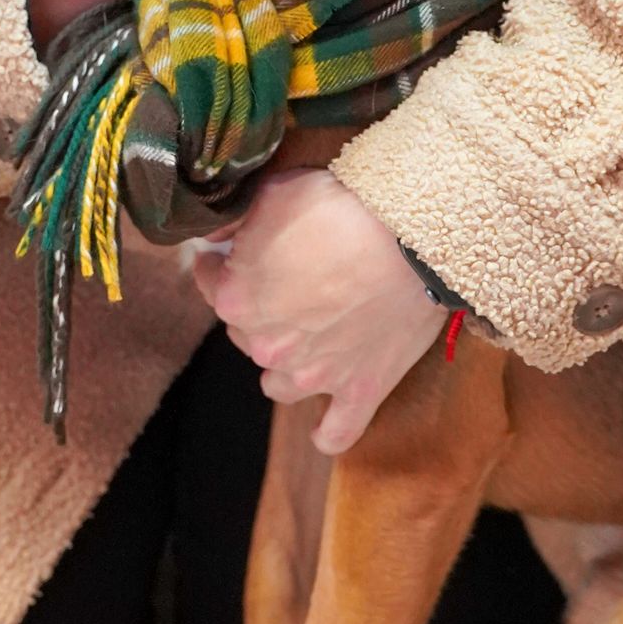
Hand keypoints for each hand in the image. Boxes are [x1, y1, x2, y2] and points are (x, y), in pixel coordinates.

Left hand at [188, 169, 449, 455]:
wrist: (413, 235)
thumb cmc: (343, 207)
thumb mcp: (275, 193)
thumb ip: (236, 221)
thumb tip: (215, 238)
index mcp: (238, 299)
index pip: (209, 282)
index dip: (221, 262)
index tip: (235, 250)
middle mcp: (268, 345)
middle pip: (245, 332)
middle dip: (258, 308)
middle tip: (289, 279)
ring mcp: (314, 374)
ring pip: (279, 384)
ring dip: (285, 364)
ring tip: (305, 339)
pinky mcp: (360, 389)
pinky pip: (336, 430)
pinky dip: (328, 429)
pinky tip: (325, 422)